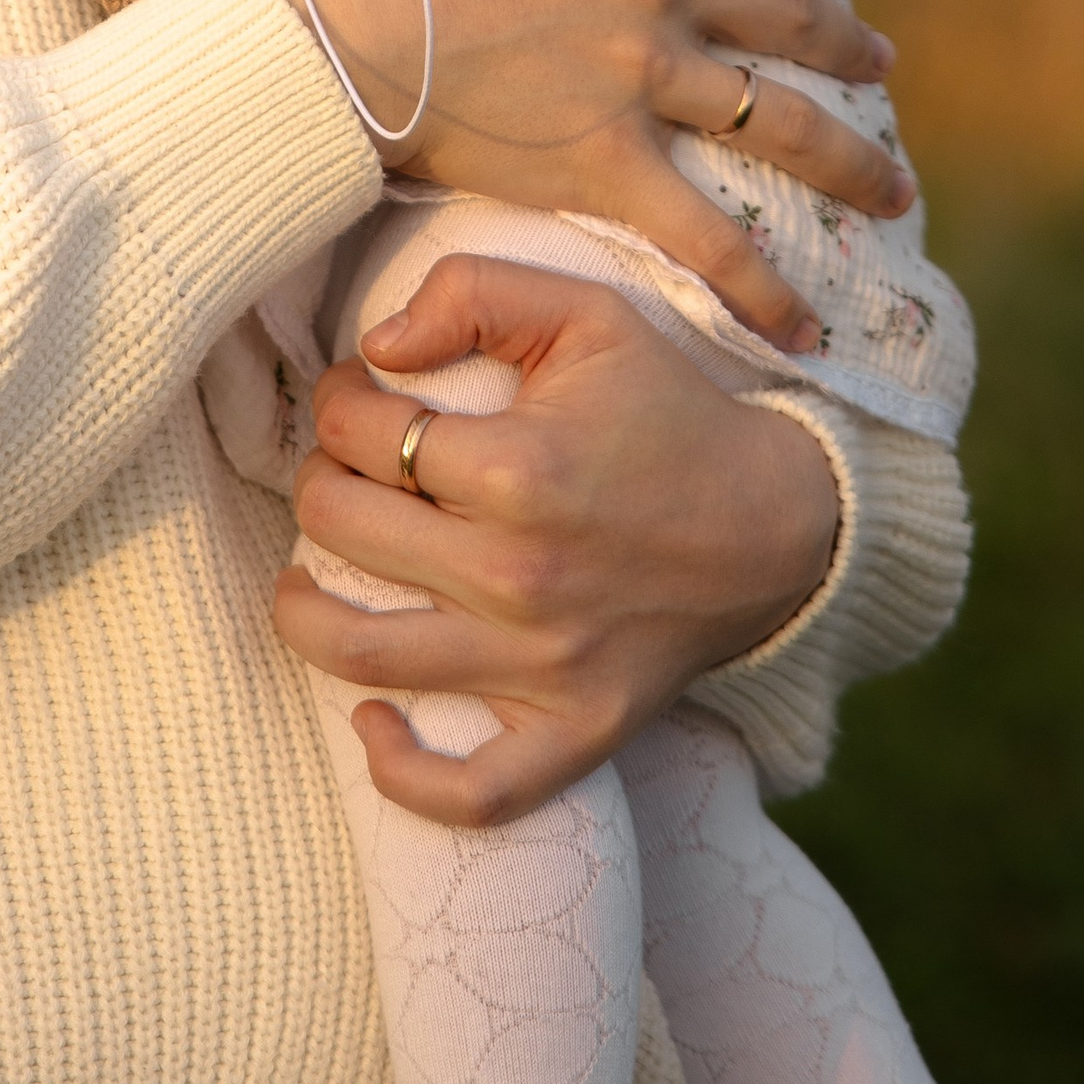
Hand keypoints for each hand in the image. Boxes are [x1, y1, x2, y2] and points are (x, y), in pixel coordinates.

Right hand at [243, 0, 907, 342]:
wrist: (337, 25)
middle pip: (787, 13)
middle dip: (845, 40)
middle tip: (883, 61)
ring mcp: (642, 80)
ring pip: (776, 122)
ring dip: (848, 157)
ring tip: (890, 184)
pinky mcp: (608, 163)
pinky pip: (704, 234)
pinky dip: (760, 288)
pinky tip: (806, 328)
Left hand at [275, 257, 840, 823]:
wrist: (778, 521)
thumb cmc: (668, 409)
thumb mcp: (586, 310)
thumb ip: (473, 291)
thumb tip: (376, 344)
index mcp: (518, 468)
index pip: (360, 430)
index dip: (340, 398)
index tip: (363, 394)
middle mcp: (519, 573)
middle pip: (341, 526)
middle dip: (321, 478)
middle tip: (350, 466)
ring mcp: (545, 667)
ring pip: (363, 655)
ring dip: (305, 609)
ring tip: (305, 578)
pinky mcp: (577, 733)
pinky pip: (471, 792)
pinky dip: (400, 773)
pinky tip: (370, 721)